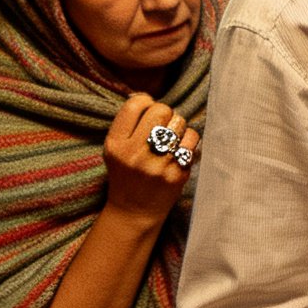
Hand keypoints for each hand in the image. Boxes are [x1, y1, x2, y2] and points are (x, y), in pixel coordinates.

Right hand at [101, 94, 198, 221]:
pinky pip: (192, 140)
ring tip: (172, 137)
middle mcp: (135, 154)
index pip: (135, 105)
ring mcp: (157, 165)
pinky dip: (189, 140)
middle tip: (163, 125)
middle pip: (161, 110)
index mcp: (116, 144)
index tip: (148, 111)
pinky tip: (181, 148)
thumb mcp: (115, 149)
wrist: (134, 211)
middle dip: (165, 113)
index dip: (146, 102)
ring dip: (178, 126)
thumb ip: (127, 124)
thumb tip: (145, 96)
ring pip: (179, 123)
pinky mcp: (176, 174)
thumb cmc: (126, 174)